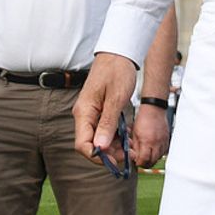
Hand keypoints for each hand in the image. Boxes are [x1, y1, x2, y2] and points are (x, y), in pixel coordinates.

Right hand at [73, 52, 136, 170]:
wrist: (119, 53)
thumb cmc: (117, 71)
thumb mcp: (116, 98)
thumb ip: (107, 123)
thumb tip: (100, 148)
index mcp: (84, 112)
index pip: (83, 145)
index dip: (98, 157)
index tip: (116, 160)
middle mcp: (84, 115)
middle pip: (91, 145)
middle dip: (109, 154)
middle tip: (130, 155)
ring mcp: (91, 114)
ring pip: (99, 140)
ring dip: (114, 147)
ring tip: (132, 148)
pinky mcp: (99, 112)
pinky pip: (104, 131)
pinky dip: (116, 137)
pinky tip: (128, 138)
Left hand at [131, 102, 170, 168]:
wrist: (154, 108)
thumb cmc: (144, 117)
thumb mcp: (135, 132)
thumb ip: (136, 146)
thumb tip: (135, 156)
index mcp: (147, 141)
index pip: (144, 160)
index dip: (139, 163)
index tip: (136, 162)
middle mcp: (157, 143)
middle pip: (153, 162)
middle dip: (146, 164)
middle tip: (141, 161)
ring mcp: (163, 141)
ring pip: (159, 158)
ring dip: (153, 159)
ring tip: (147, 156)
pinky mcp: (167, 139)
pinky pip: (164, 151)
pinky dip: (158, 153)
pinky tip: (154, 150)